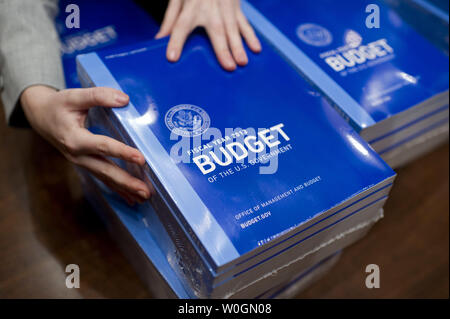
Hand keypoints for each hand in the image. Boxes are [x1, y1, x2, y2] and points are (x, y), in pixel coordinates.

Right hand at [21, 85, 151, 204]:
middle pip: (105, 171)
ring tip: (144, 197)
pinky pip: (103, 179)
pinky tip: (131, 198)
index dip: (122, 152)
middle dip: (126, 182)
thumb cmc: (58, 105)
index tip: (140, 158)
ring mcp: (81, 162)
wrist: (40, 116)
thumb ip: (99, 96)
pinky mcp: (85, 164)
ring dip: (125, 189)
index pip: (102, 146)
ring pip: (105, 178)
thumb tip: (124, 99)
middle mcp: (77, 155)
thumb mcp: (74, 96)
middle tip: (145, 191)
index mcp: (74, 138)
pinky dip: (117, 189)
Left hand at [155, 0, 260, 70]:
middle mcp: (209, 6)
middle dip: (223, 49)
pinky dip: (251, 36)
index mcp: (190, 6)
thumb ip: (170, 19)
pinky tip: (256, 49)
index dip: (176, 41)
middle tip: (229, 66)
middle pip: (216, 29)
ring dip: (239, 46)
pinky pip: (244, 23)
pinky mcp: (236, 7)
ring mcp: (225, 7)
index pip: (181, 25)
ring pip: (233, 28)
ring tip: (242, 62)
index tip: (172, 57)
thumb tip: (159, 40)